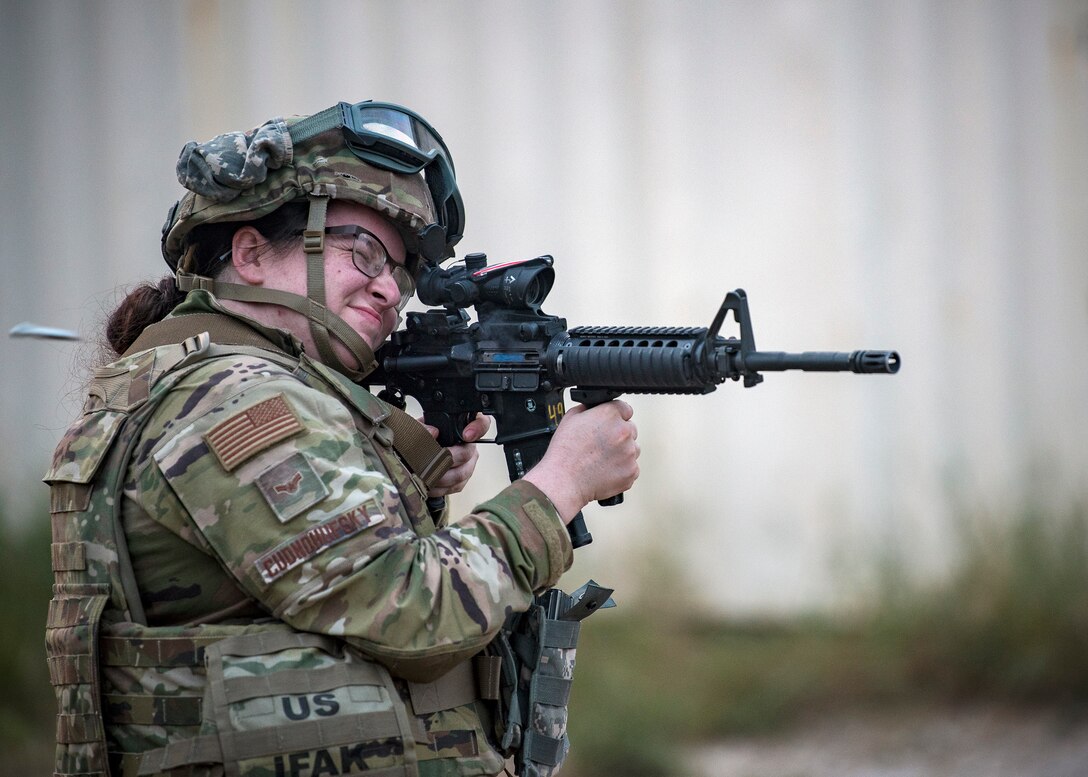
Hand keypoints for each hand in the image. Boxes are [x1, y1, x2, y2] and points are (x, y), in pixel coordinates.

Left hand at [423, 413, 490, 496]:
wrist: (415, 455)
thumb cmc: (420, 439)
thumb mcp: (417, 428)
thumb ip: (423, 427)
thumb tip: (432, 432)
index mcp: (462, 427)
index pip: (482, 423)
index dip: (477, 428)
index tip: (466, 435)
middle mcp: (469, 445)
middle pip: (467, 453)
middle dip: (447, 459)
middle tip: (432, 460)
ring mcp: (468, 464)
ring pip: (461, 473)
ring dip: (441, 475)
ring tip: (425, 474)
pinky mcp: (462, 481)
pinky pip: (456, 486)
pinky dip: (440, 487)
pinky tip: (428, 484)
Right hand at [522, 401, 639, 523]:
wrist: (564, 481)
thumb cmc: (564, 452)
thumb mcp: (570, 418)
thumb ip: (589, 408)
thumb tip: (596, 407)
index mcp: (610, 414)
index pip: (625, 408)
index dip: (615, 416)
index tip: (609, 424)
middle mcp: (624, 431)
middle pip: (630, 429)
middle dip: (619, 435)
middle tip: (601, 445)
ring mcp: (630, 453)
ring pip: (633, 448)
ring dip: (622, 452)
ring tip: (602, 459)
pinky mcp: (631, 471)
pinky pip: (632, 467)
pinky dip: (622, 469)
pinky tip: (605, 470)